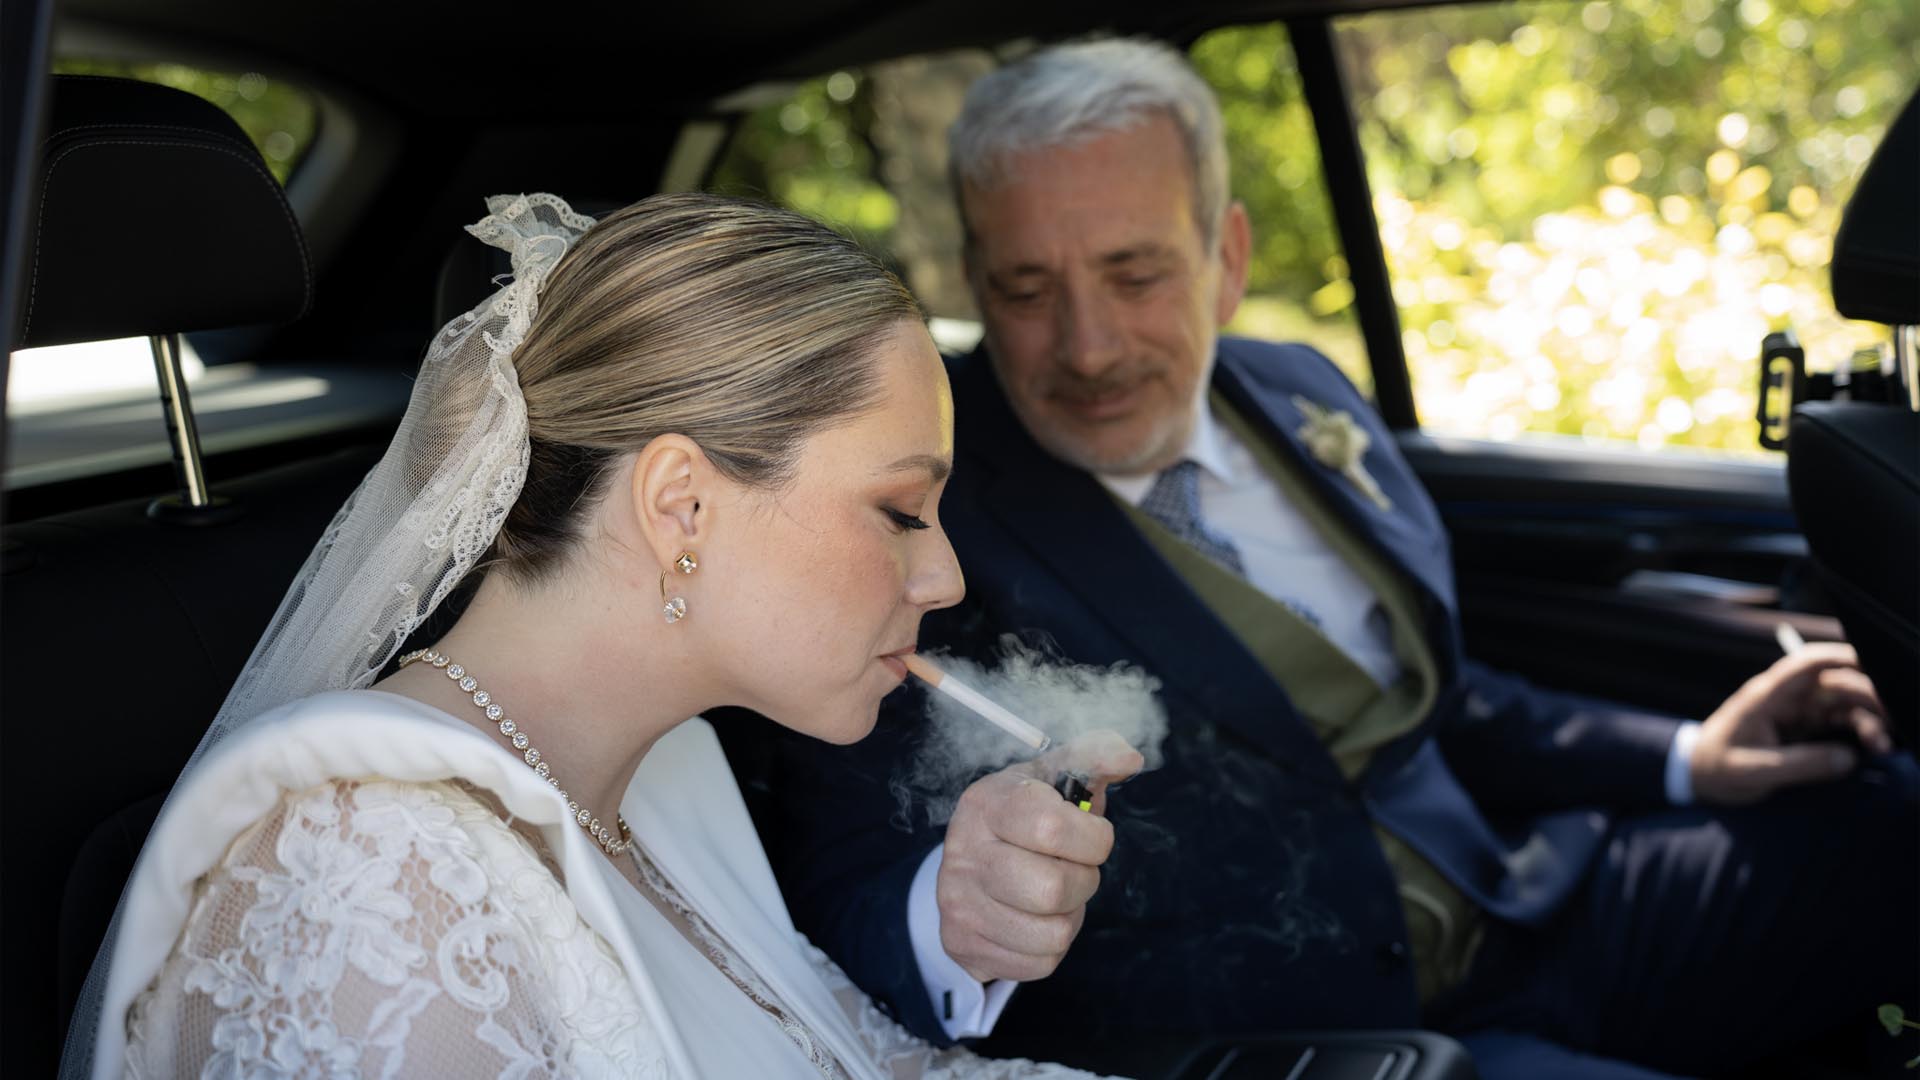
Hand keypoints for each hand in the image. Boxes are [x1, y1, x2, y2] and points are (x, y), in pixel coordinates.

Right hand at [937, 733, 1143, 982]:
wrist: (969, 867)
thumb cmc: (1023, 818)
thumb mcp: (1051, 778)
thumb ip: (1093, 757)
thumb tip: (1130, 758)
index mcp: (987, 804)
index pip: (1051, 828)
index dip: (1092, 838)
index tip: (1093, 834)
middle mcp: (964, 854)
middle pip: (1052, 889)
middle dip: (1083, 881)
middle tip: (1073, 868)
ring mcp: (958, 904)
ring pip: (1052, 934)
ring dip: (1069, 916)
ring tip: (1052, 894)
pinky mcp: (963, 945)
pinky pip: (1039, 964)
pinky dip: (1051, 946)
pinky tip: (1034, 919)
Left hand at [1690, 642, 1890, 805]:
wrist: (1698, 775)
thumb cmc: (1718, 767)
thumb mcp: (1754, 770)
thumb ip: (1800, 765)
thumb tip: (1847, 759)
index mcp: (1767, 696)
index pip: (1804, 664)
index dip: (1838, 657)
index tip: (1871, 665)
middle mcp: (1787, 698)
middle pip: (1834, 684)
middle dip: (1866, 697)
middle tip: (1889, 722)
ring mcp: (1798, 712)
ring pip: (1843, 704)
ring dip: (1867, 719)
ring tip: (1882, 746)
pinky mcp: (1806, 729)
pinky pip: (1840, 723)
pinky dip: (1860, 731)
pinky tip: (1875, 747)